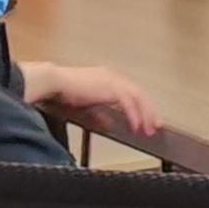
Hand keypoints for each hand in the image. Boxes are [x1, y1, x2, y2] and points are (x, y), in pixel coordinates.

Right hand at [25, 62, 162, 136]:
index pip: (132, 92)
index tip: (147, 120)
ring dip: (145, 115)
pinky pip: (128, 102)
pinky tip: (135, 127)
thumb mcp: (85, 106)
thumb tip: (108, 125)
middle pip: (139, 94)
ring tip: (147, 130)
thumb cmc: (63, 92)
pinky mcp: (110, 87)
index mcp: (108, 78)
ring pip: (138, 97)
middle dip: (149, 112)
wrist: (54, 83)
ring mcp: (113, 80)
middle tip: (154, 127)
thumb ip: (98, 115)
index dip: (142, 107)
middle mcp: (114, 77)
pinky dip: (133, 115)